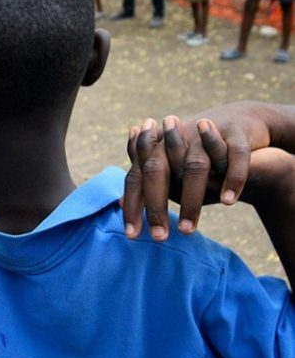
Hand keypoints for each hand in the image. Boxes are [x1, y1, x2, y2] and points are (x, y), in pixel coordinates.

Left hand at [122, 101, 280, 240]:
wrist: (238, 120)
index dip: (132, 206)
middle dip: (156, 205)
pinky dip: (232, 178)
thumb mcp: (169, 166)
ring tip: (187, 230)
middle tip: (158, 237)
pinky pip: (234, 156)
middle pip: (158, 170)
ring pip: (195, 167)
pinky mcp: (236, 133)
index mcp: (157, 149)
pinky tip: (228, 202)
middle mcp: (176, 139)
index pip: (137, 178)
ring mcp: (205, 134)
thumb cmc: (196, 153)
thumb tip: (120, 204)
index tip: (131, 236)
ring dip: (190, 200)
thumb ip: (144, 183)